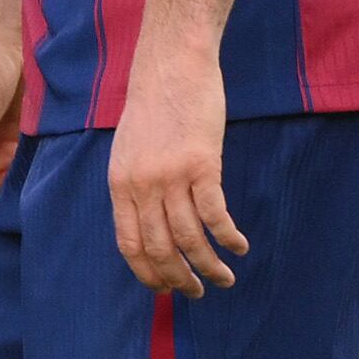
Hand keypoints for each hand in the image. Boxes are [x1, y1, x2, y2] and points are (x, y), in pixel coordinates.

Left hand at [107, 48, 242, 296]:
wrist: (172, 65)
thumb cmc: (154, 106)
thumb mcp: (129, 149)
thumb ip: (135, 185)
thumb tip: (149, 222)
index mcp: (120, 184)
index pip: (130, 244)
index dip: (148, 274)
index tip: (165, 289)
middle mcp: (141, 186)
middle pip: (160, 249)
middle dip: (179, 279)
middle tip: (197, 293)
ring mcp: (170, 177)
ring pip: (190, 239)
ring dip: (208, 267)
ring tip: (224, 279)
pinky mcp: (201, 165)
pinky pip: (215, 215)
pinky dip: (228, 237)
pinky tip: (239, 247)